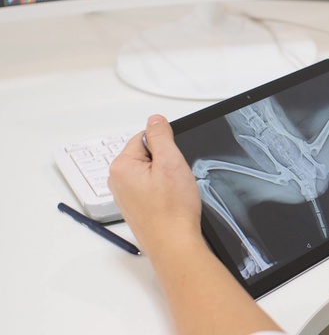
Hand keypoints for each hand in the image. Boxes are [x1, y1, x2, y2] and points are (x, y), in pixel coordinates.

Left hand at [108, 114, 201, 255]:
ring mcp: (125, 196)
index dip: (165, 148)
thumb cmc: (172, 210)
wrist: (174, 244)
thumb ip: (161, 135)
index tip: (173, 163)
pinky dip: (163, 192)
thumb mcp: (171, 162)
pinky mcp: (135, 208)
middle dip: (164, 163)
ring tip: (173, 194)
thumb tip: (155, 119)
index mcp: (121, 166)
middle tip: (175, 179)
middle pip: (146, 155)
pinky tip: (171, 203)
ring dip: (165, 178)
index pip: (144, 137)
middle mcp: (117, 181)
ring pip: (150, 173)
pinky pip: (150, 189)